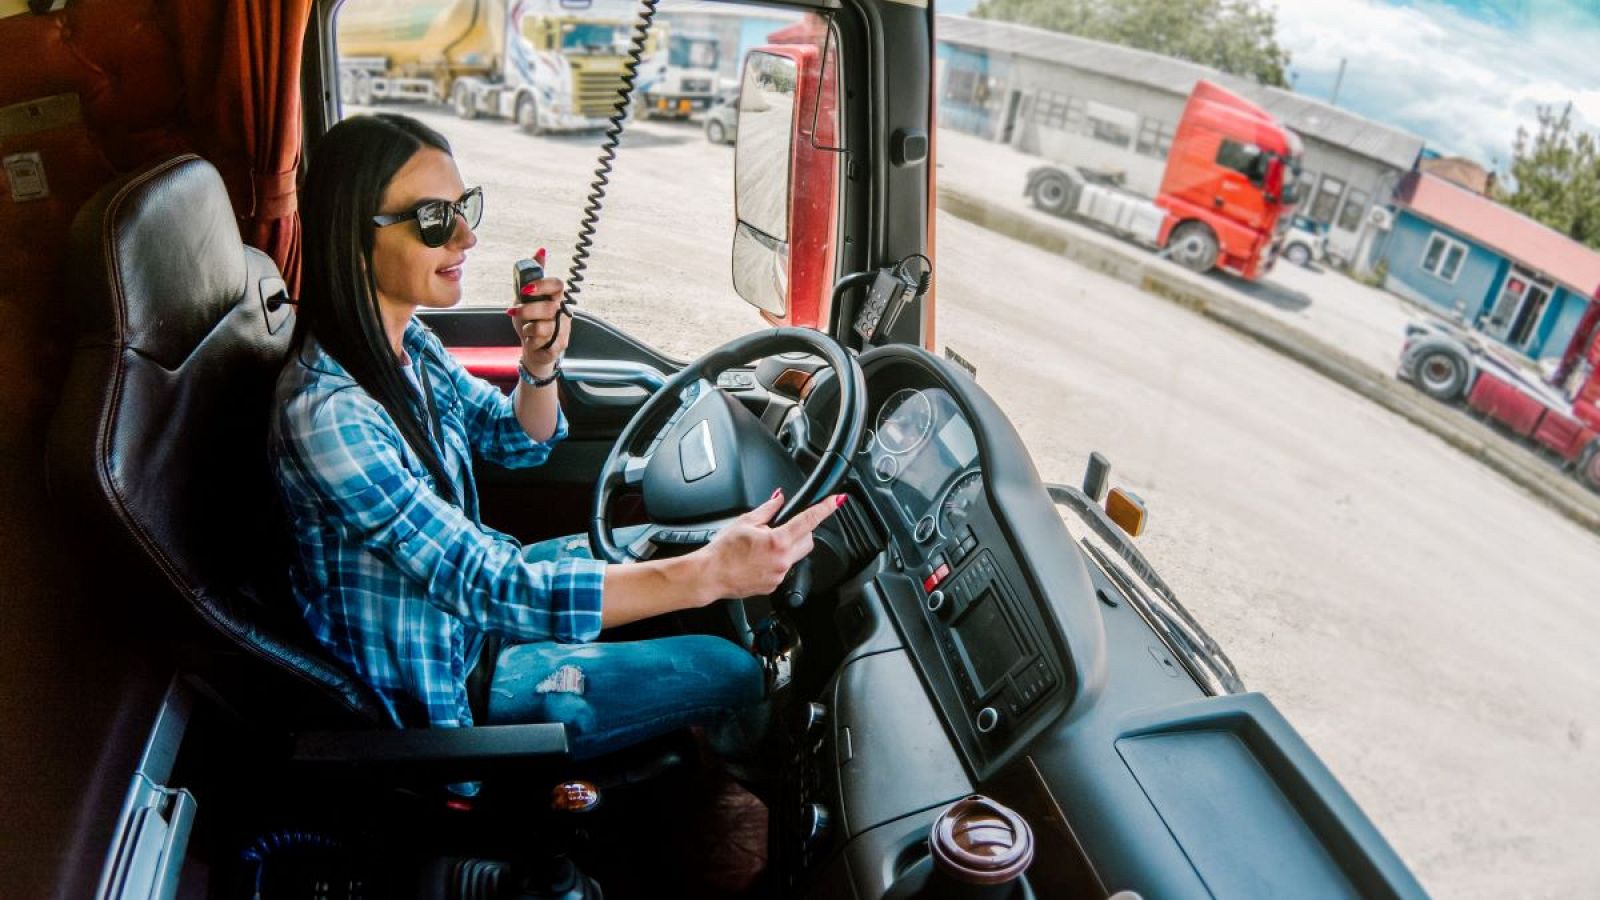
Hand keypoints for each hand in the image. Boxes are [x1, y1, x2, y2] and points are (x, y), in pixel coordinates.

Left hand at [506, 276, 569, 374]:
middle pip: (549, 307)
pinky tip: (531, 340)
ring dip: (528, 328)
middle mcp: (563, 312)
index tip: (525, 290)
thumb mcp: (526, 297)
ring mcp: (563, 329)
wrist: (533, 348)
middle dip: (527, 310)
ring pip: (544, 327)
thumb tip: (541, 251)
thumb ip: (531, 276)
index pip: (557, 285)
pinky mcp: (559, 345)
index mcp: (556, 297)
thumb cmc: (531, 321)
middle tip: (514, 312)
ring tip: (526, 329)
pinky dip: (531, 341)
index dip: (541, 285)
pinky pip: (543, 342)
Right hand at [692, 489, 846, 602]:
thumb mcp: (745, 522)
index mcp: (778, 541)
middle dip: (801, 531)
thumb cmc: (722, 551)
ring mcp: (780, 575)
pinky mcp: (774, 585)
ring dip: (788, 548)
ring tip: (764, 547)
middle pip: (808, 540)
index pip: (809, 520)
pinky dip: (777, 561)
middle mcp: (783, 560)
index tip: (836, 501)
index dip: (825, 508)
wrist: (710, 576)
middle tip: (781, 528)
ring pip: (796, 556)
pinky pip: (784, 569)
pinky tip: (758, 560)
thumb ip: (768, 509)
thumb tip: (779, 498)